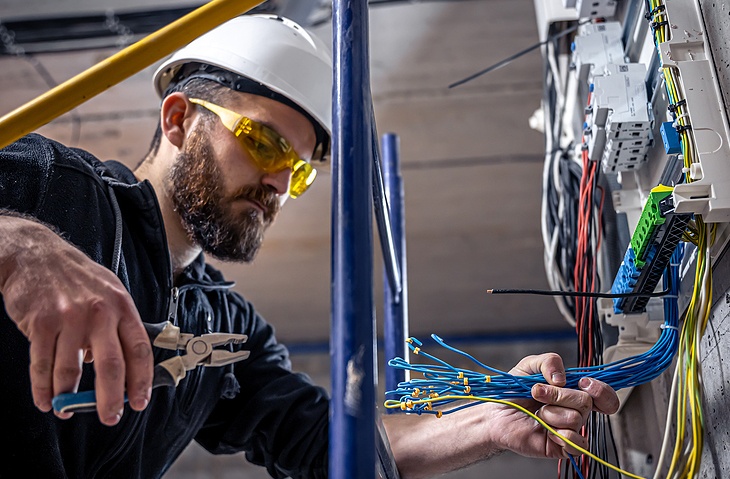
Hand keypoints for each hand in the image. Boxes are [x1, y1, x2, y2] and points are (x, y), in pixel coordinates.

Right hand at [0, 216, 153, 424]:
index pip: (140, 349)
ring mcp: (70, 318)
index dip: (142, 380)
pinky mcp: (41, 323)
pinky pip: (43, 365)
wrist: (36, 254)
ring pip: (72, 371)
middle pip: (111, 365)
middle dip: (111, 398)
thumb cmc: (77, 276)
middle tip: (110, 417)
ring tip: (68, 410)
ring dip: (70, 397)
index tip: (140, 401)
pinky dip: (43, 388)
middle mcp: (100, 312)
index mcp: (122, 306)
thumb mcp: (109, 292)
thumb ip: (117, 327)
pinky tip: (46, 400)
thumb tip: (121, 367)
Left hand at [490, 353, 618, 458]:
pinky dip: (560, 434)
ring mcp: (569, 428)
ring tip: (538, 413)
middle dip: (558, 395)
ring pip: (576, 418)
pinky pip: (576, 443)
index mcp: (573, 390)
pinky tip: (546, 430)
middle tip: (537, 393)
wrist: (495, 413)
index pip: (603, 394)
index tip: (583, 383)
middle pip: (586, 402)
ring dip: (551, 412)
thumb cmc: (513, 391)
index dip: (601, 389)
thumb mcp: (529, 366)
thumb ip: (549, 361)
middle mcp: (575, 410)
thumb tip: (562, 378)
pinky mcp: (563, 447)